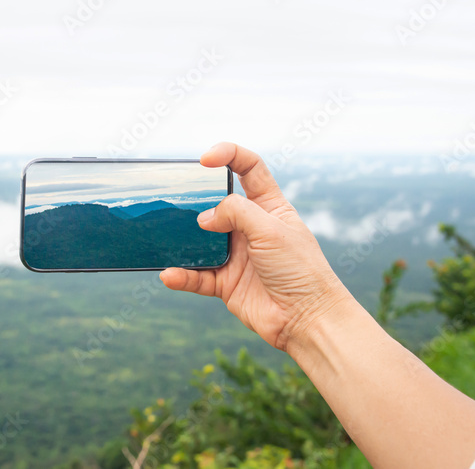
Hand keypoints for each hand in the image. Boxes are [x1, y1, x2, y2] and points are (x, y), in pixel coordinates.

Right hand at [160, 142, 353, 351]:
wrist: (307, 319)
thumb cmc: (301, 269)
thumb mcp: (271, 229)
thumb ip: (236, 212)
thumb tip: (204, 217)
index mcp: (269, 206)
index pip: (249, 169)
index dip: (228, 155)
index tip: (205, 159)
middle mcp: (250, 227)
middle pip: (216, 203)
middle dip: (197, 200)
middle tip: (181, 202)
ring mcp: (236, 255)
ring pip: (200, 240)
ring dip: (184, 240)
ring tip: (167, 238)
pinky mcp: (225, 282)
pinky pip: (196, 276)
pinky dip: (181, 275)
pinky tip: (169, 275)